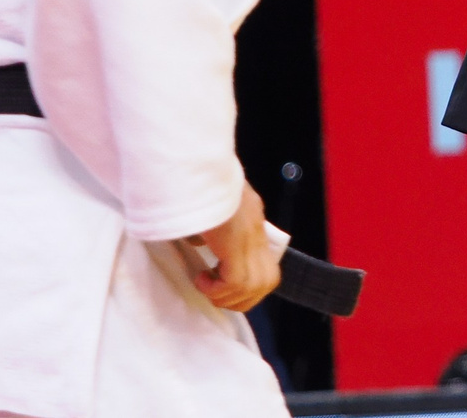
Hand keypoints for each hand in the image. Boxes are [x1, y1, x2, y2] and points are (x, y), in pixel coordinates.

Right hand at [190, 183, 280, 311]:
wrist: (198, 166)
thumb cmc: (197, 182)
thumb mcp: (208, 205)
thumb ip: (211, 224)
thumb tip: (199, 242)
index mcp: (252, 220)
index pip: (268, 266)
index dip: (249, 285)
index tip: (223, 285)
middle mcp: (257, 230)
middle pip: (269, 281)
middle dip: (243, 299)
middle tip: (216, 293)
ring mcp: (249, 236)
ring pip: (254, 286)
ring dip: (227, 296)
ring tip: (205, 284)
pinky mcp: (236, 241)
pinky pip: (236, 282)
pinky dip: (217, 289)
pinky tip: (200, 278)